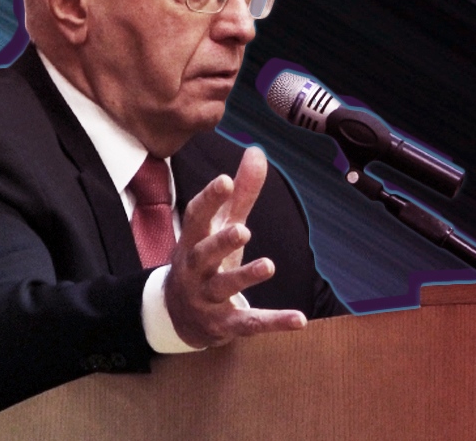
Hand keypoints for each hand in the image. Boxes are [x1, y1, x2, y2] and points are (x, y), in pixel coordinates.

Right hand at [164, 146, 306, 347]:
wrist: (177, 316)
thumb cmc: (204, 259)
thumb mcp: (220, 226)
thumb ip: (241, 192)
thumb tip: (256, 150)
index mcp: (193, 241)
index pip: (197, 217)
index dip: (210, 199)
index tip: (225, 180)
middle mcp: (195, 269)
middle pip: (205, 254)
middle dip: (221, 242)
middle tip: (242, 230)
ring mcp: (207, 299)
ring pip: (223, 287)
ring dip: (244, 277)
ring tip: (268, 265)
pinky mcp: (224, 325)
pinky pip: (249, 323)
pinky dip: (274, 322)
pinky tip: (299, 319)